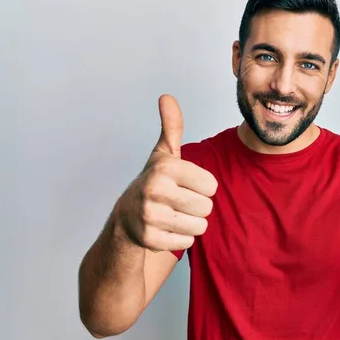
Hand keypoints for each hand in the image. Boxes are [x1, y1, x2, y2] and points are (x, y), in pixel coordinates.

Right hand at [116, 94, 217, 251]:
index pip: (211, 185)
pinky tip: (167, 228)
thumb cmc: (154, 182)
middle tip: (180, 202)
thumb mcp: (163, 154)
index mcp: (165, 168)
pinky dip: (181, 238)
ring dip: (192, 223)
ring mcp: (150, 217)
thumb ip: (171, 127)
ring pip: (200, 226)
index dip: (203, 186)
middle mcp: (155, 190)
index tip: (186, 185)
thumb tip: (166, 97)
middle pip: (207, 207)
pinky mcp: (150, 240)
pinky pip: (188, 242)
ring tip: (175, 215)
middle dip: (198, 207)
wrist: (127, 217)